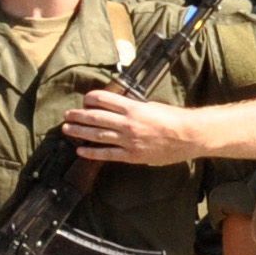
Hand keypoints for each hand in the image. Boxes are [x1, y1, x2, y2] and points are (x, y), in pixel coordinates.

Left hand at [62, 88, 205, 166]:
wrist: (189, 135)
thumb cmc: (173, 118)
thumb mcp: (152, 106)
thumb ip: (134, 107)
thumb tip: (119, 108)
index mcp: (133, 107)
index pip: (104, 99)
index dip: (91, 99)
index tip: (84, 100)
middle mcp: (127, 123)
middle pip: (96, 117)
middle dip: (79, 116)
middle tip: (67, 115)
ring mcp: (128, 140)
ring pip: (98, 135)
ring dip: (80, 132)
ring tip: (67, 130)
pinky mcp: (132, 155)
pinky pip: (108, 154)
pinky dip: (93, 153)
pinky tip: (81, 151)